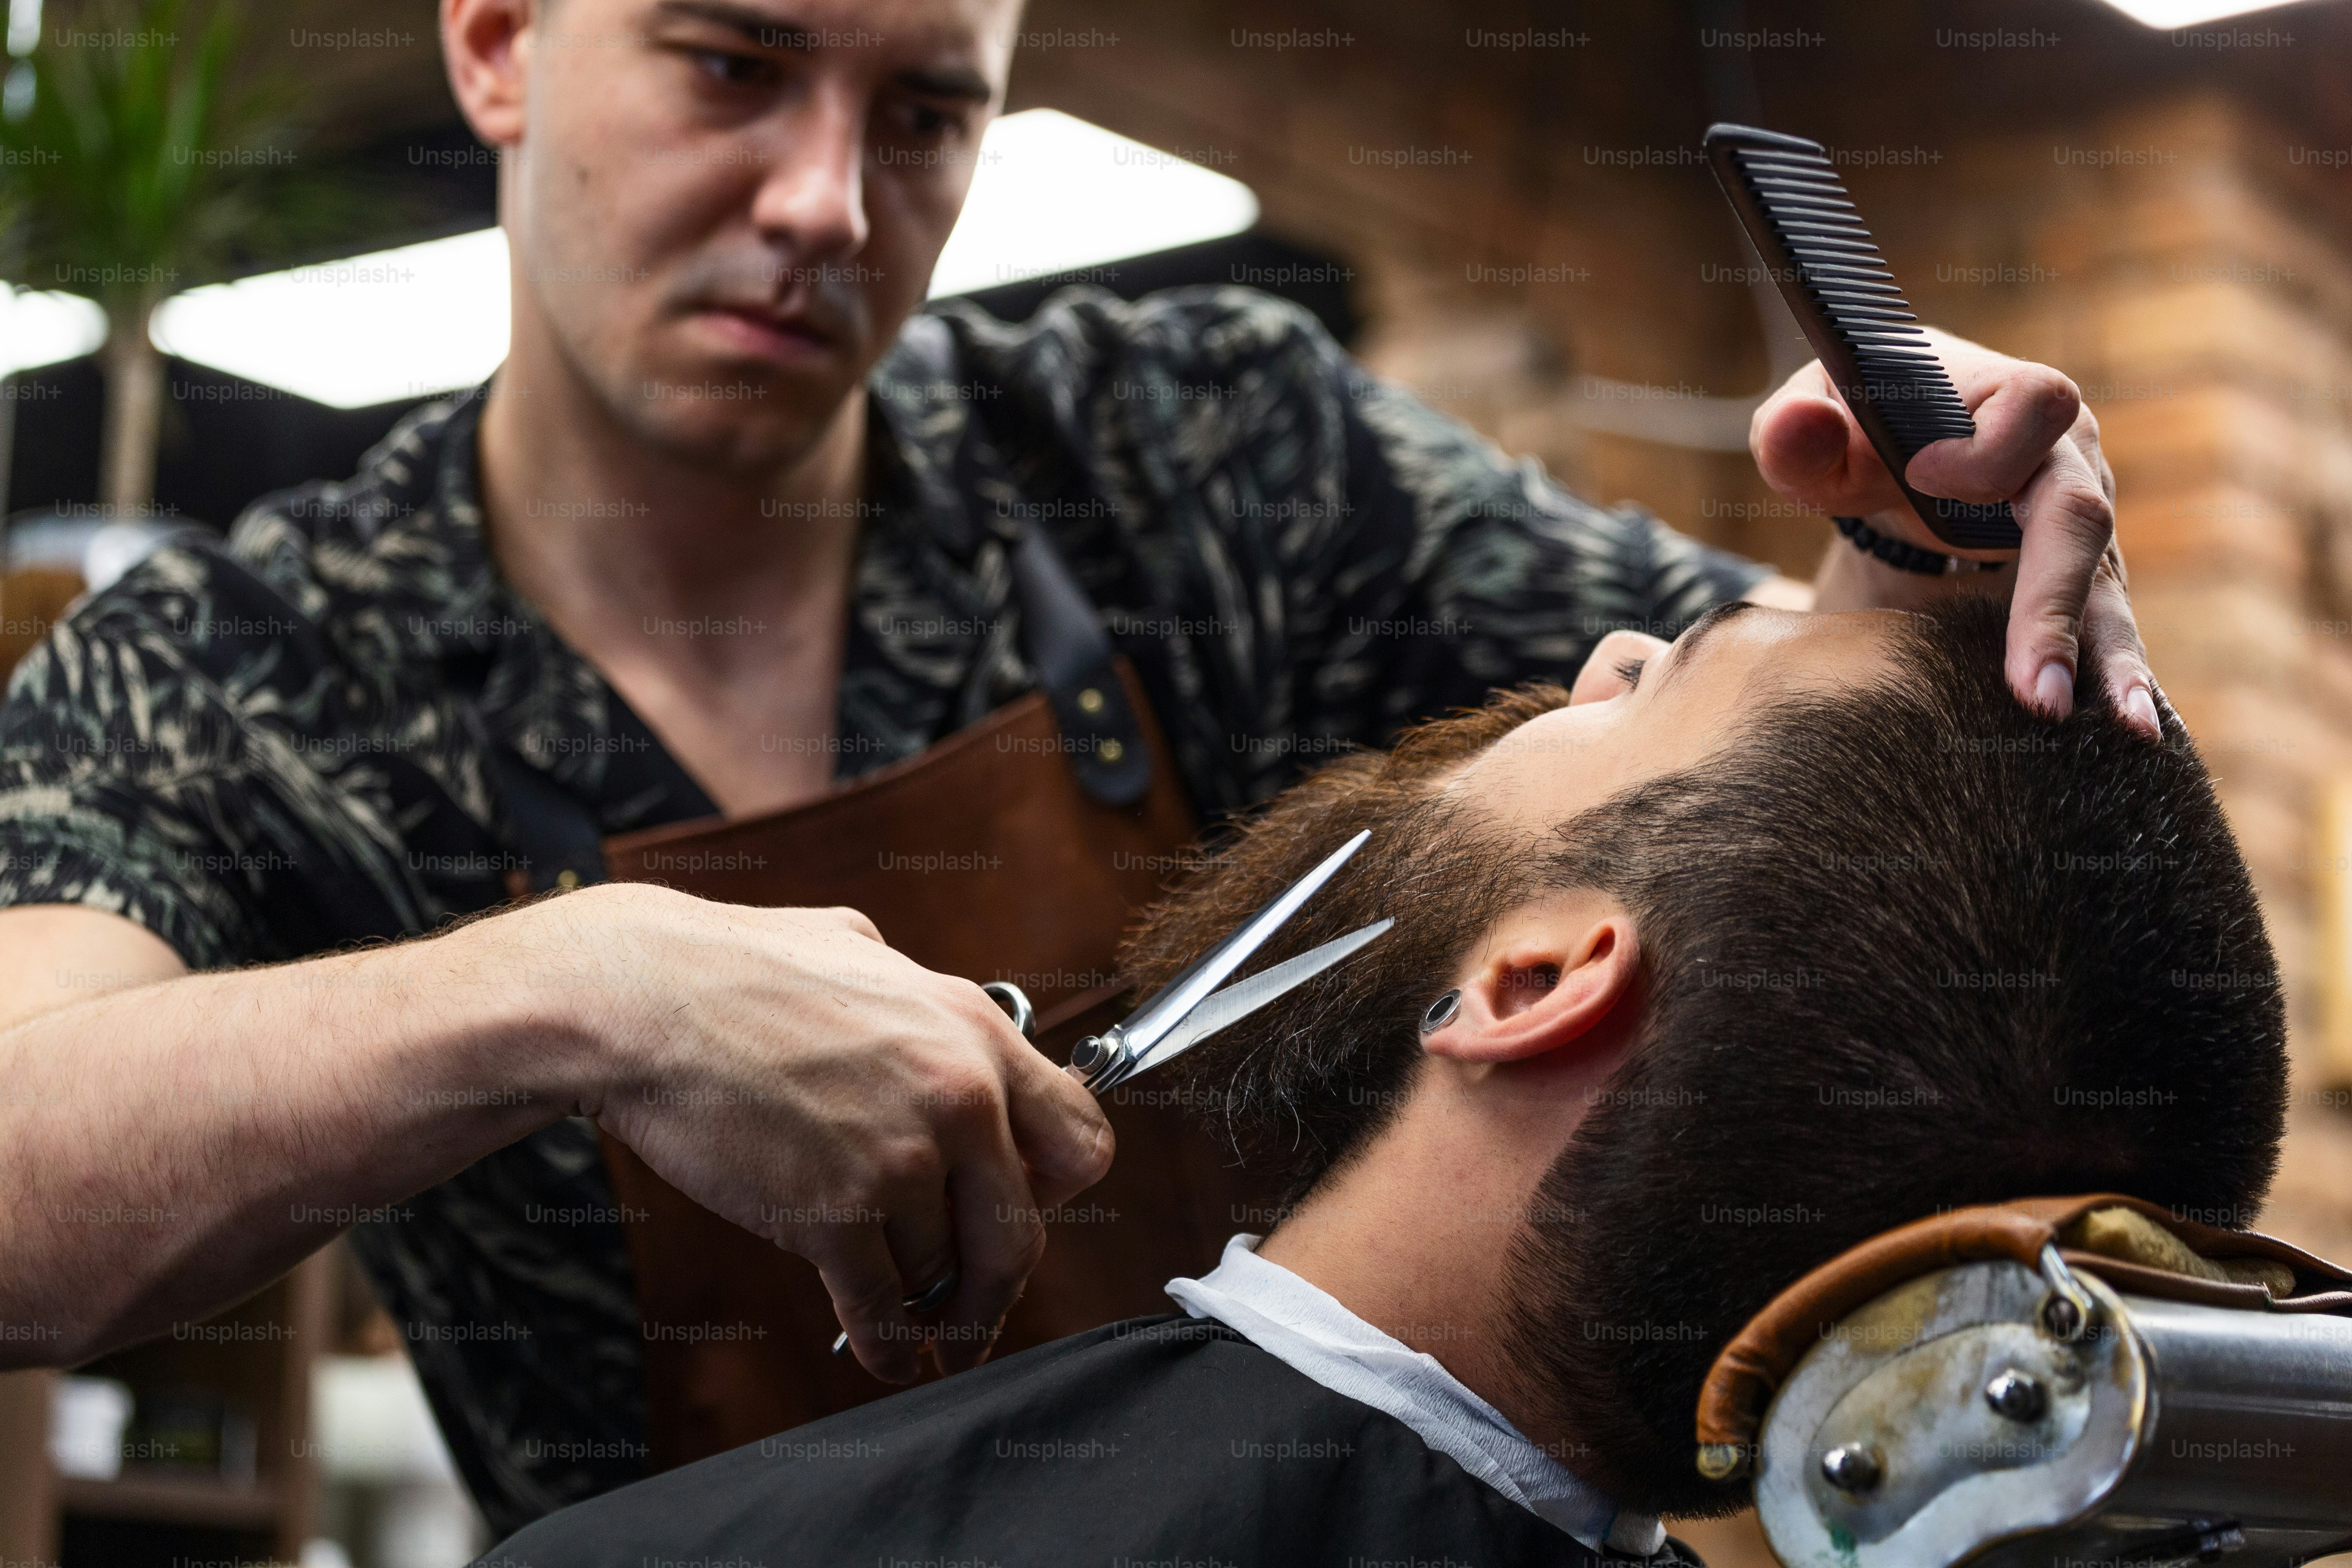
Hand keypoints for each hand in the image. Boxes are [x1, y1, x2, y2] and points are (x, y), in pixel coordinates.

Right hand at [528, 883, 1114, 1381]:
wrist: (638, 1001)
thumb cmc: (734, 968)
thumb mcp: (863, 952)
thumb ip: (920, 1003)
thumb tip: (938, 1023)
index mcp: (975, 1031)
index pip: (1080, 1139)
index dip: (1052, 1190)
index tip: (1021, 1210)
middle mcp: (959, 1096)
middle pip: (1022, 1232)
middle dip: (997, 1281)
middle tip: (976, 1303)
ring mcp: (900, 1158)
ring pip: (944, 1273)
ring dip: (924, 1304)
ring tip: (907, 1318)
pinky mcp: (835, 1214)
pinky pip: (884, 1311)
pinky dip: (887, 1347)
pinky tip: (883, 1354)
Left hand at [1750, 328, 2159, 736]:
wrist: (1900, 444)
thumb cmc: (1861, 423)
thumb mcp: (1816, 413)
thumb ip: (1794, 427)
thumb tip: (1796, 428)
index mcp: (2011, 397)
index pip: (2033, 405)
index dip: (1986, 448)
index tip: (1923, 477)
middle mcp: (2066, 458)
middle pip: (2078, 518)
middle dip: (2053, 606)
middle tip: (2032, 691)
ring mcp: (2081, 524)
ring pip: (2107, 588)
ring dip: (2109, 662)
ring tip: (2126, 730)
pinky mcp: (2081, 580)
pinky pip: (2103, 629)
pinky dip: (2112, 680)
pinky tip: (2128, 735)